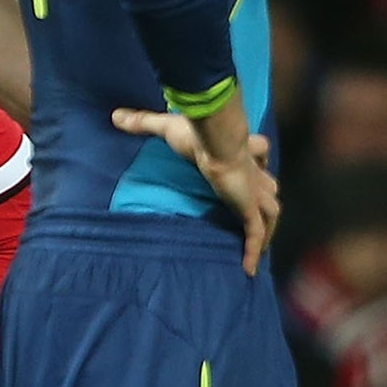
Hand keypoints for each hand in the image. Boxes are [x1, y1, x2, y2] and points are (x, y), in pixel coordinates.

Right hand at [111, 104, 278, 275]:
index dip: (258, 158)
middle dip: (265, 199)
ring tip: (258, 245)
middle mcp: (251, 173)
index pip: (258, 153)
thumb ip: (144, 122)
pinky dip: (253, 251)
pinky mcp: (249, 208)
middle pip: (268, 187)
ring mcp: (253, 193)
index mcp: (238, 152)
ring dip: (267, 228)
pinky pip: (255, 234)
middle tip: (257, 213)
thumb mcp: (166, 126)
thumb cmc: (197, 133)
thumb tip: (116, 116)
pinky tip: (248, 269)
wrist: (214, 141)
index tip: (255, 164)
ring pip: (271, 212)